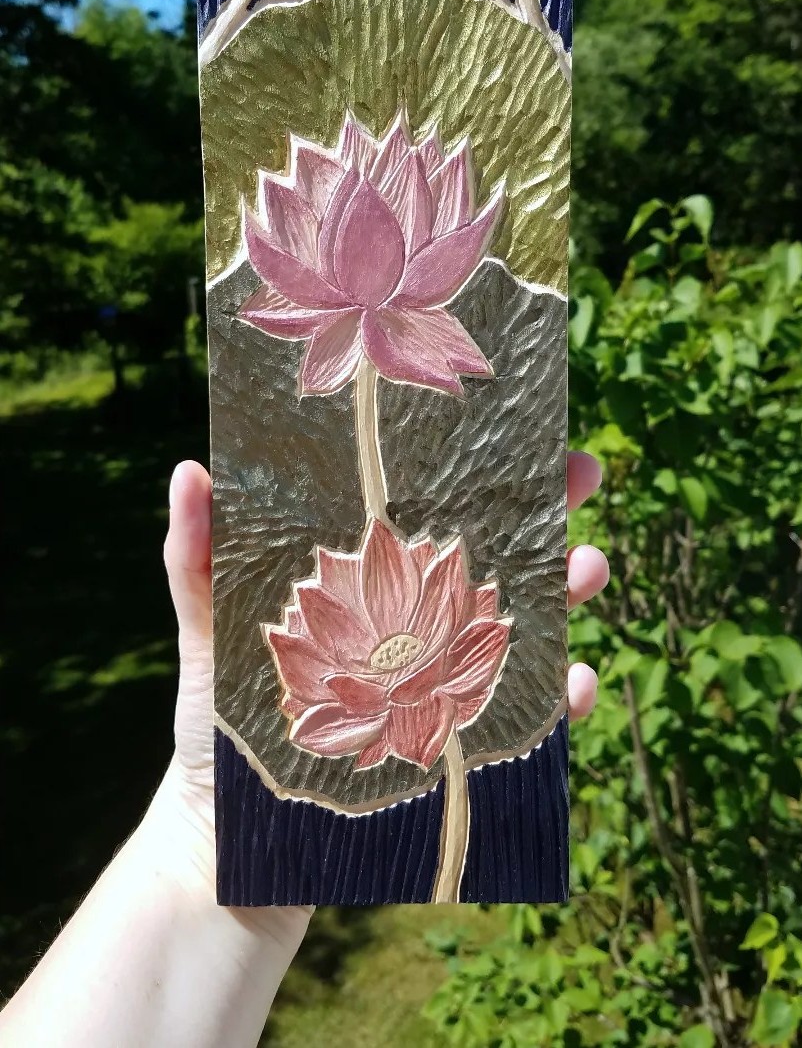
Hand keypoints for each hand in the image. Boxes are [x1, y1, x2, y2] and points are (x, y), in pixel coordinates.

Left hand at [161, 449, 606, 859]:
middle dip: (552, 513)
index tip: (532, 433)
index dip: (483, 472)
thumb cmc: (216, 723)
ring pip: (529, 626)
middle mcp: (419, 625)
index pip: (435, 512)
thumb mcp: (206, 631)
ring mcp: (446, 684)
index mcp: (370, 584)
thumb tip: (189, 468)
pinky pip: (529, 720)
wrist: (225, 839)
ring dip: (571, 592)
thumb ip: (196, 557)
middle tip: (584, 479)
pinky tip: (579, 684)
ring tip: (589, 569)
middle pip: (499, 556)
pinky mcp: (461, 749)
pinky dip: (566, 701)